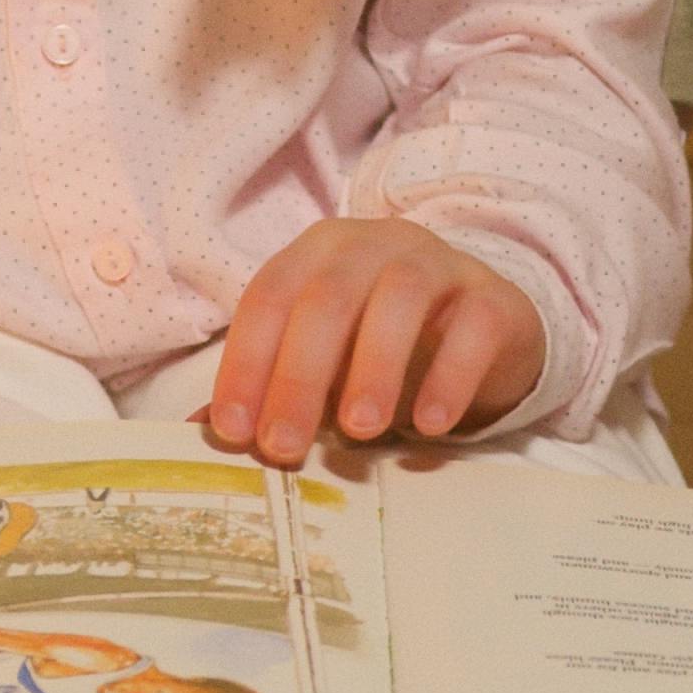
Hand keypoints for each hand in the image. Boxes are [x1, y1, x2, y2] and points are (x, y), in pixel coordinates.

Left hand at [203, 217, 543, 464]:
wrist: (481, 326)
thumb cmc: (381, 344)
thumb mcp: (323, 360)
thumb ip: (270, 386)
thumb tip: (201, 433)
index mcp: (318, 253)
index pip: (270, 297)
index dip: (246, 362)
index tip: (234, 432)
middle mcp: (374, 245)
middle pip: (328, 297)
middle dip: (300, 375)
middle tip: (285, 447)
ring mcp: (438, 264)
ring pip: (400, 297)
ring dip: (373, 367)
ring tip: (359, 433)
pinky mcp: (491, 297)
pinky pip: (472, 325)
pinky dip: (449, 376)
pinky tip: (429, 425)